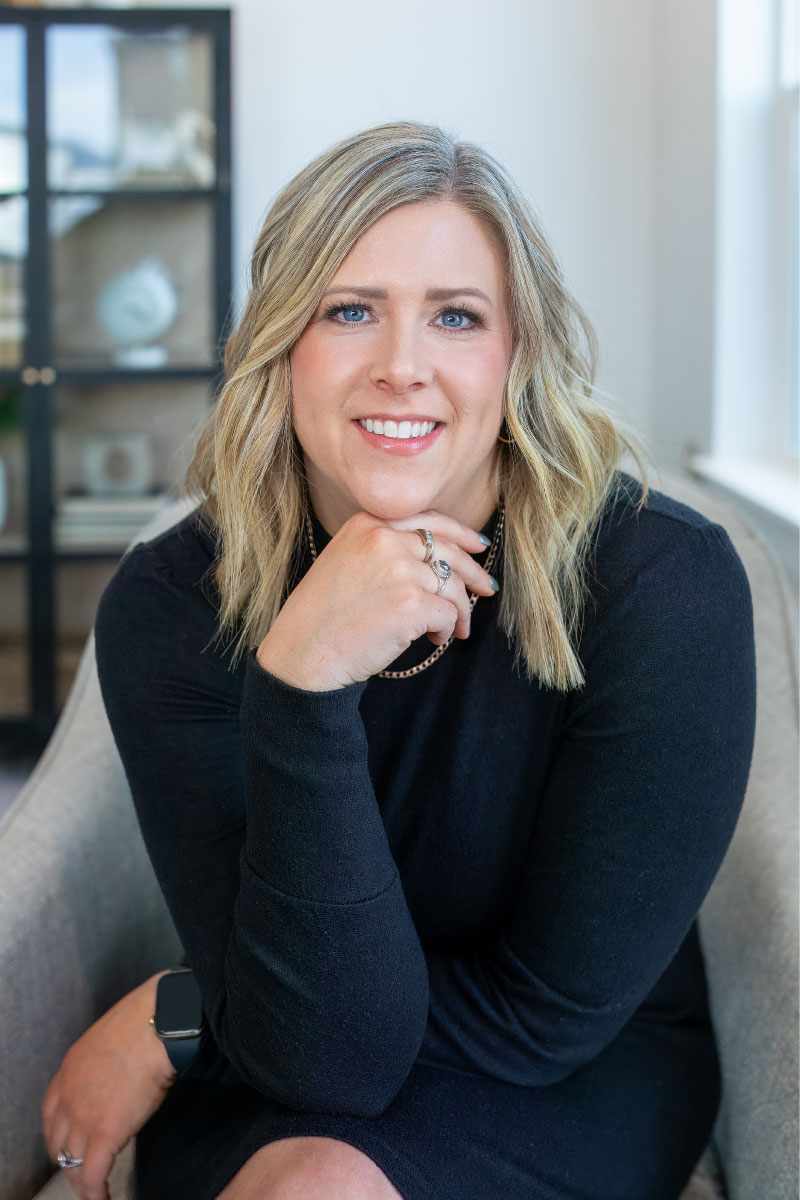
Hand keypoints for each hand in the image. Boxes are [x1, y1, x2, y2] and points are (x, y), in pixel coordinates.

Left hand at [41, 971, 176, 1199]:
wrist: (159, 1023)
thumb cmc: (148, 1020)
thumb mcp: (113, 1036)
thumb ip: (107, 1058)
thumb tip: (124, 1066)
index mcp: (71, 1067)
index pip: (52, 1110)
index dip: (58, 1132)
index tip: (67, 1142)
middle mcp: (69, 1094)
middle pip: (58, 1140)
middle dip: (66, 1159)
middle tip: (80, 1170)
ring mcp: (84, 1116)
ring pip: (73, 1163)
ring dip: (81, 1182)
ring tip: (93, 1192)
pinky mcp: (106, 1134)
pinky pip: (93, 1175)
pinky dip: (96, 1193)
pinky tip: (104, 1199)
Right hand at [256, 508, 497, 690]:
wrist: (302, 654)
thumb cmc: (321, 617)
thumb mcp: (344, 561)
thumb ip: (383, 549)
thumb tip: (439, 559)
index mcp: (366, 524)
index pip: (427, 520)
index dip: (460, 533)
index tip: (478, 546)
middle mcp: (383, 539)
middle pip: (447, 549)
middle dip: (473, 571)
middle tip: (487, 589)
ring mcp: (399, 570)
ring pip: (452, 584)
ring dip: (460, 610)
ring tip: (456, 630)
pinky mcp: (412, 603)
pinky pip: (449, 613)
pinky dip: (448, 629)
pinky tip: (435, 640)